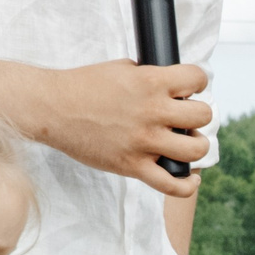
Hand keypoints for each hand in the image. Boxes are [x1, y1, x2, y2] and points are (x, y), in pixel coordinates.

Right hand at [29, 59, 212, 196]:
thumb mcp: (120, 69)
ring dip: (197, 146)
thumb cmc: (82, 86)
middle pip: (203, 116)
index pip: (197, 78)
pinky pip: (172, 185)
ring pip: (196, 150)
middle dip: (199, 115)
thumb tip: (171, 85)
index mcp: (150, 82)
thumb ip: (148, 76)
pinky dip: (187, 184)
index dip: (198, 82)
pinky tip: (191, 177)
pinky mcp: (133, 166)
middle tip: (186, 118)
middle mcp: (152, 112)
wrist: (51, 108)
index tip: (191, 88)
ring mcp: (144, 142)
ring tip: (186, 142)